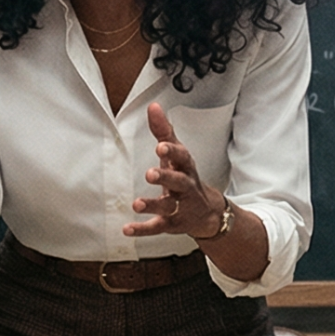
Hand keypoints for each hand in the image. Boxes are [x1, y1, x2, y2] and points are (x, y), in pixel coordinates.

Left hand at [126, 103, 221, 239]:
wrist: (207, 212)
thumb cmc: (186, 176)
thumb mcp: (177, 153)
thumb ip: (163, 131)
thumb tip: (153, 106)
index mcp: (185, 167)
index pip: (181, 156)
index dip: (172, 151)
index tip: (161, 145)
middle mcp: (185, 187)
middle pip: (178, 181)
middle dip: (165, 177)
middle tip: (150, 174)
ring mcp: (179, 207)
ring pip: (167, 206)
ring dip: (152, 205)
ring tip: (137, 204)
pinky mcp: (171, 224)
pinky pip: (157, 227)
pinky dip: (142, 229)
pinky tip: (127, 229)